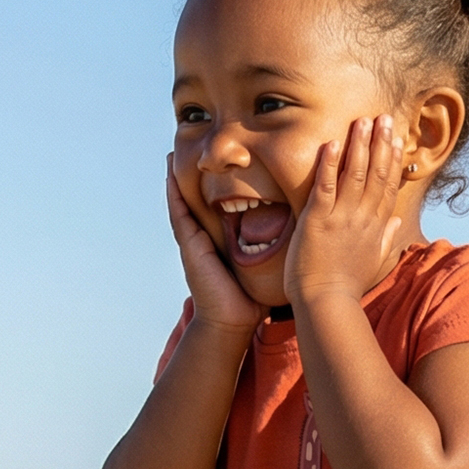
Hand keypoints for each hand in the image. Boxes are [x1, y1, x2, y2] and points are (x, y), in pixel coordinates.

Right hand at [166, 156, 259, 336]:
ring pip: (183, 202)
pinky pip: (179, 213)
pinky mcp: (189, 246)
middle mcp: (204, 238)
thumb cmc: (250, 299)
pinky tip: (169, 173)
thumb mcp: (264, 266)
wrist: (231, 321)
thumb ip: (274, 251)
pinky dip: (173, 193)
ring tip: (172, 152)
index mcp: (220, 241)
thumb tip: (298, 237)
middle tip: (188, 146)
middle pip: (196, 200)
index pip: (217, 206)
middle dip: (193, 176)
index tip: (219, 163)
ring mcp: (193, 241)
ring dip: (177, 177)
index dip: (216, 185)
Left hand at [286, 116, 405, 308]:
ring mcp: (342, 218)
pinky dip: (330, 164)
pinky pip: (326, 186)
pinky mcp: (319, 220)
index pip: (388, 187)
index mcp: (376, 228)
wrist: (327, 304)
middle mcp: (363, 218)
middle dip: (381, 144)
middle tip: (384, 118)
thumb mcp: (373, 261)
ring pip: (355, 174)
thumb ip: (386, 237)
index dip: (393, 161)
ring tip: (364, 121)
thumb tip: (397, 221)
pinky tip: (333, 143)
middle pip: (376, 174)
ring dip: (360, 146)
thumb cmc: (346, 286)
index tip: (396, 139)